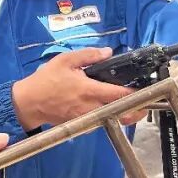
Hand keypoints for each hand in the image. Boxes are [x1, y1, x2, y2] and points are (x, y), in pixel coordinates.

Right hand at [11, 47, 134, 129]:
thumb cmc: (46, 80)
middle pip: (123, 112)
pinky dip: (111, 117)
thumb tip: (108, 52)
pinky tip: (113, 109)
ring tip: (134, 106)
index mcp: (90, 90)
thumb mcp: (65, 60)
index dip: (137, 93)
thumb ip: (88, 55)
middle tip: (146, 101)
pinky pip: (103, 121)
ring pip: (115, 119)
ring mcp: (88, 118)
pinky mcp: (83, 125)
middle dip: (138, 109)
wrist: (30, 102)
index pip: (121, 94)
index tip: (147, 88)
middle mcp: (92, 107)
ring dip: (127, 114)